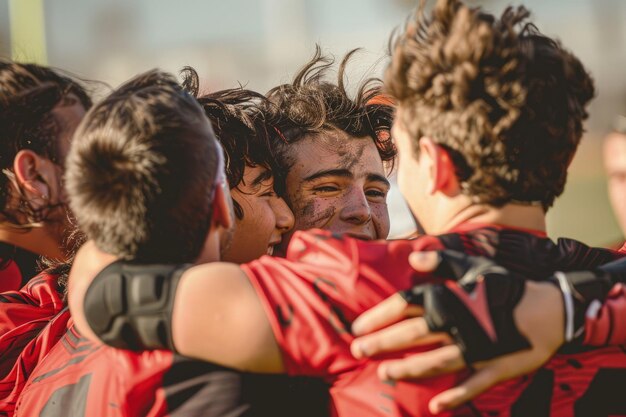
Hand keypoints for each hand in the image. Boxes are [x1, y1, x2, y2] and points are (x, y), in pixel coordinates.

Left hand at [350, 251, 563, 413]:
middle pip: (412, 334)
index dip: (378, 316)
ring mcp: (476, 349)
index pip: (405, 305)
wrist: (550, 310)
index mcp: (450, 299)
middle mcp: (458, 324)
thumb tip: (413, 259)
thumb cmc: (506, 288)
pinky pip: (472, 386)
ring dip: (408, 369)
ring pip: (435, 362)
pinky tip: (436, 406)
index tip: (357, 326)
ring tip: (384, 374)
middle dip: (382, 343)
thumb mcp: (473, 268)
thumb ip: (441, 263)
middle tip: (358, 351)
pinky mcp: (494, 368)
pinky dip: (455, 397)